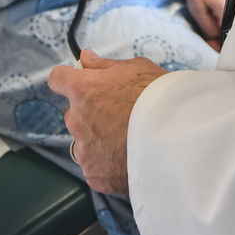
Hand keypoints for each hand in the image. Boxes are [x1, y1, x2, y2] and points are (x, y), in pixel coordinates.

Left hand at [49, 49, 166, 194]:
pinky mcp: (95, 175)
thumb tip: (85, 59)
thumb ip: (104, 65)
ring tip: (126, 139)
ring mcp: (85, 150)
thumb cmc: (158, 97)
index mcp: (83, 89)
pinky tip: (128, 157)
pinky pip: (95, 167)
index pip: (57, 79)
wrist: (176, 137)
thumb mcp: (135, 68)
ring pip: (83, 142)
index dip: (68, 79)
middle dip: (89, 112)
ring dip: (97, 140)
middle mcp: (77, 119)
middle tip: (118, 114)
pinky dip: (107, 164)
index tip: (78, 82)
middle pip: (73, 113)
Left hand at [184, 0, 228, 49]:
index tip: (213, 53)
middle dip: (222, 41)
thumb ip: (207, 28)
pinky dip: (222, 22)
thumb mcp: (196, 8)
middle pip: (233, 32)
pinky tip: (212, 23)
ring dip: (221, 31)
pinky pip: (229, 15)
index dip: (222, 49)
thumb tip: (215, 41)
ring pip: (231, 24)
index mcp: (229, 11)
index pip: (231, 38)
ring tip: (210, 36)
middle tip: (209, 45)